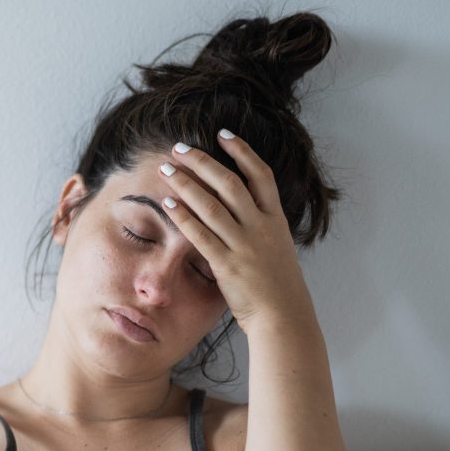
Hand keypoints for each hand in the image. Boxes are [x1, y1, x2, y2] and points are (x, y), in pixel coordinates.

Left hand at [158, 130, 315, 330]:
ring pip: (212, 205)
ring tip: (165, 169)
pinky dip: (183, 217)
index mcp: (276, 220)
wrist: (284, 316)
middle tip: (179, 148)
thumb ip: (261, 227)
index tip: (223, 134)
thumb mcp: (277, 248)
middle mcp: (261, 227)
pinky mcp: (227, 264)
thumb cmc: (277, 286)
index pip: (261, 175)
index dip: (242, 152)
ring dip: (185, 184)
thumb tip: (243, 210)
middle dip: (202, 162)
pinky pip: (201, 235)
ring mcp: (245, 245)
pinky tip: (167, 203)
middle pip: (230, 183)